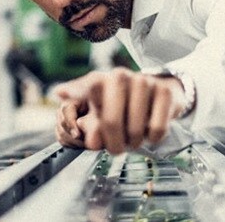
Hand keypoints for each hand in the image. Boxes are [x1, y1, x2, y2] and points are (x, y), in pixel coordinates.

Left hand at [53, 68, 186, 154]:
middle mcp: (119, 76)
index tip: (60, 94)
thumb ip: (86, 119)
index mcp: (99, 80)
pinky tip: (148, 130)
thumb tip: (71, 113)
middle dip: (114, 143)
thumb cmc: (124, 103)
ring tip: (133, 136)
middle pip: (111, 122)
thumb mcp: (100, 107)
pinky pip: (156, 129)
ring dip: (134, 142)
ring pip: (135, 129)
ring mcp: (143, 82)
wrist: (162, 92)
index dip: (73, 93)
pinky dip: (152, 138)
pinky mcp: (164, 92)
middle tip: (117, 148)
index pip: (85, 89)